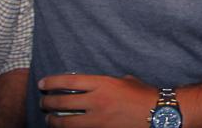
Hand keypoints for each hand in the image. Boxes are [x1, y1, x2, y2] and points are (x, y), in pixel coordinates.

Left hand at [39, 74, 155, 127]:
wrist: (159, 113)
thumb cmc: (143, 95)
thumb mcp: (125, 81)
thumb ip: (106, 83)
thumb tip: (92, 86)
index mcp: (103, 83)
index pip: (69, 81)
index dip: (52, 82)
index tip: (42, 83)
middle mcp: (97, 101)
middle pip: (63, 101)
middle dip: (48, 102)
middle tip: (43, 102)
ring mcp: (98, 119)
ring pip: (66, 121)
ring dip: (53, 120)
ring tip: (49, 118)